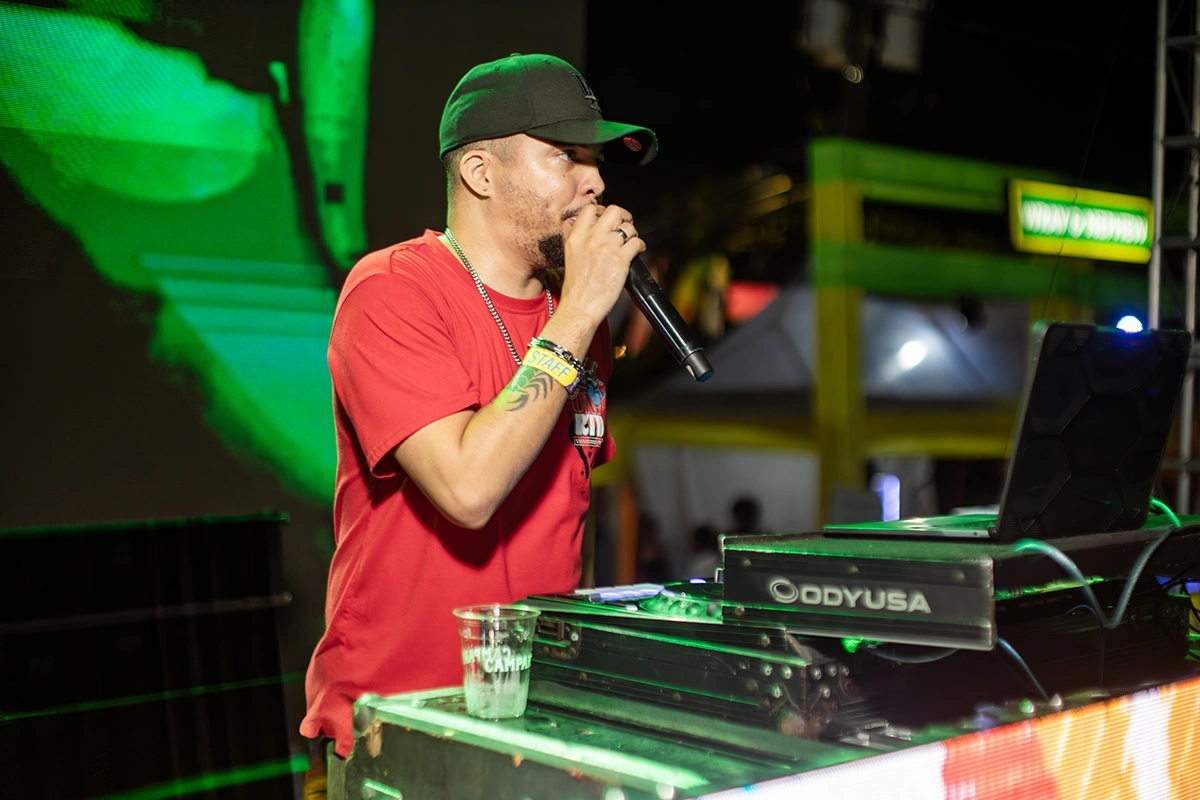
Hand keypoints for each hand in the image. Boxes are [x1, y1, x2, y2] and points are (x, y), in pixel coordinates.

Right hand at [559, 204, 645, 328]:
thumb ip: (583, 242)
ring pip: (628, 227)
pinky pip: (637, 242)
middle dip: (623, 216)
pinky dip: (641, 246)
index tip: (609, 220)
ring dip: (633, 234)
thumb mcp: (571, 258)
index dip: (603, 211)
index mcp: (576, 237)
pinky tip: (636, 253)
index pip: (591, 209)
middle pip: (614, 211)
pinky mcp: (620, 259)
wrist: (579, 307)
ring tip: (631, 244)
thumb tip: (600, 235)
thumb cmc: (576, 290)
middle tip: (626, 226)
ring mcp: (606, 247)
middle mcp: (591, 238)